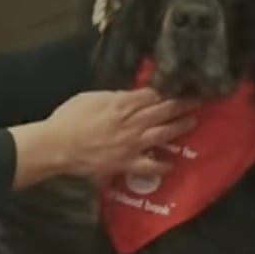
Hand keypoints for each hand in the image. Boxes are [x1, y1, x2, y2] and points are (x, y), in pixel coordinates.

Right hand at [47, 88, 196, 177]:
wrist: (57, 146)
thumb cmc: (69, 118)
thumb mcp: (91, 97)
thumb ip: (114, 96)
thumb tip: (130, 96)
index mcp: (122, 104)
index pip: (153, 94)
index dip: (168, 90)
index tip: (181, 87)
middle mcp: (132, 123)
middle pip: (163, 111)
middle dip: (182, 105)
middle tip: (198, 100)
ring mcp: (131, 144)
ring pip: (162, 134)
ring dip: (179, 127)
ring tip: (192, 122)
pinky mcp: (126, 164)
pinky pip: (149, 166)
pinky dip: (162, 165)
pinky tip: (171, 164)